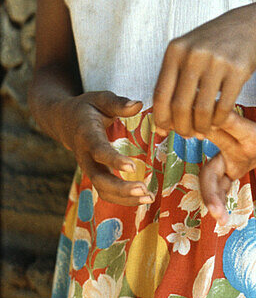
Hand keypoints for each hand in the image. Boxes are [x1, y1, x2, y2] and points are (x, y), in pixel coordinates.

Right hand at [63, 91, 150, 205]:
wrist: (65, 121)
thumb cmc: (88, 108)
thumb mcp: (100, 99)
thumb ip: (118, 103)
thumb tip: (139, 104)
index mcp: (87, 134)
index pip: (98, 150)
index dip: (113, 160)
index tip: (132, 167)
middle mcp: (85, 156)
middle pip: (99, 178)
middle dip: (121, 188)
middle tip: (144, 190)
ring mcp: (88, 168)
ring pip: (102, 190)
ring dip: (125, 197)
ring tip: (149, 198)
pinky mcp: (95, 174)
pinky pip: (106, 191)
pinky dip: (123, 198)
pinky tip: (142, 198)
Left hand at [152, 8, 255, 137]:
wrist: (245, 26)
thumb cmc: (211, 45)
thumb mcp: (186, 51)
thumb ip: (172, 81)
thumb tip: (162, 123)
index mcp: (175, 51)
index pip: (160, 94)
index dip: (161, 117)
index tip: (164, 130)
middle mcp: (193, 55)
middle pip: (180, 105)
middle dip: (182, 127)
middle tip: (186, 135)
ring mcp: (216, 62)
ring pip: (202, 109)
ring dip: (201, 127)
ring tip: (202, 131)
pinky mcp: (238, 70)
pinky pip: (224, 105)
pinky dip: (219, 120)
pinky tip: (217, 121)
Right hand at [198, 104, 255, 223]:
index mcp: (248, 133)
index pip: (223, 130)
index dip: (207, 131)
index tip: (198, 139)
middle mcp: (231, 144)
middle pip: (210, 163)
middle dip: (208, 189)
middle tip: (216, 212)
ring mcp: (228, 155)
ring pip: (209, 175)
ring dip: (210, 196)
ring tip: (221, 220)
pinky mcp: (230, 165)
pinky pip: (216, 183)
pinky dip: (216, 198)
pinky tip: (222, 217)